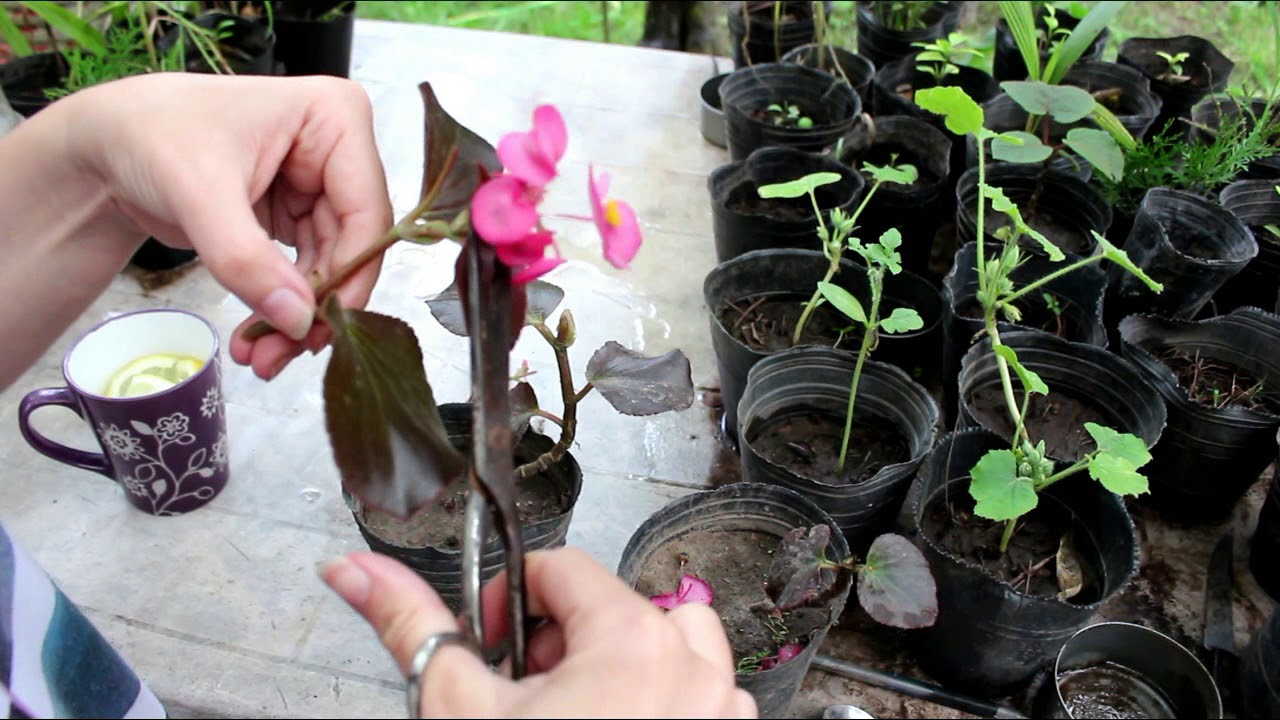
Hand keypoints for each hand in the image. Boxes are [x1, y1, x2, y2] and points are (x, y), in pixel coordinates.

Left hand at [64, 72, 392, 378]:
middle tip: (280, 355)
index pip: (366, 210)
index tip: (319, 326)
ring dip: (297, 317)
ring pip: (330, 268)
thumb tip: (297, 320)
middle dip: (316, 306)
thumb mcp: (199, 193)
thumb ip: (248, 260)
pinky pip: (304, 272)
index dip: (350, 274)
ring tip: (261, 357)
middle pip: (351, 246)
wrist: (107, 143)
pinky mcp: (297, 214)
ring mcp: (319, 185)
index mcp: (335, 118)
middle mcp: (339, 150)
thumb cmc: (150, 135)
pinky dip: (282, 308)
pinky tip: (258, 338)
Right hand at [322, 547, 756, 717]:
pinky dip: (664, 705)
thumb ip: (408, 624)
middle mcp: (693, 670)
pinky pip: (708, 698)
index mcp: (632, 643)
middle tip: (524, 697)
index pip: (563, 568)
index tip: (488, 644)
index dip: (509, 600)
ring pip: (677, 644)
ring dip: (624, 665)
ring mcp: (719, 714)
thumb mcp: (455, 708)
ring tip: (576, 714)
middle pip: (617, 606)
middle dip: (561, 642)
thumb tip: (355, 572)